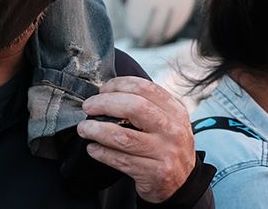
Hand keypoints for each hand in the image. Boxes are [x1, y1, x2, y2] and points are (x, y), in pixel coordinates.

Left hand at [76, 77, 195, 203]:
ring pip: (122, 136)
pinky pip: (120, 160)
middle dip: (104, 104)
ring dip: (96, 130)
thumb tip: (107, 94)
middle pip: (134, 107)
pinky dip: (101, 152)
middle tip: (88, 107)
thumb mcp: (167, 121)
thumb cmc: (166, 147)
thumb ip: (145, 106)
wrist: (182, 183)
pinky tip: (93, 148)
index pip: (144, 88)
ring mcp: (165, 152)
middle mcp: (172, 130)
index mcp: (175, 111)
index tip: (102, 90)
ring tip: (85, 129)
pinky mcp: (155, 173)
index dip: (118, 85)